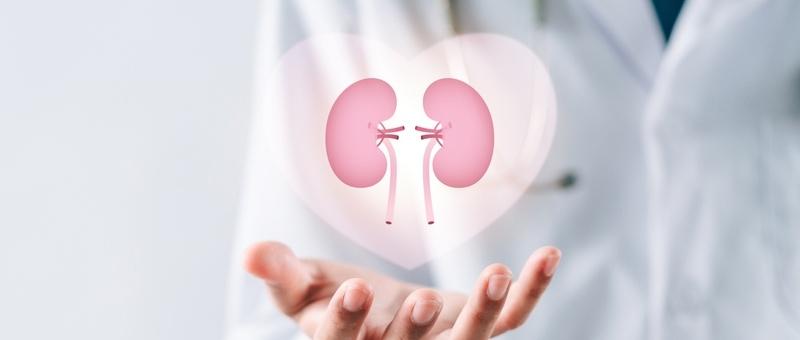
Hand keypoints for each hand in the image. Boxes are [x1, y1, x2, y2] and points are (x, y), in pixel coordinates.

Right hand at [245, 241, 559, 339]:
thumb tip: (251, 252)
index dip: (348, 323)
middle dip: (417, 330)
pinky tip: (549, 254)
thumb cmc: (334, 296)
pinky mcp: (478, 326)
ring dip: (482, 311)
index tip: (354, 288)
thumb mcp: (302, 283)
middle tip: (421, 301)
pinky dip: (532, 291)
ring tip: (497, 272)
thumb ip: (281, 271)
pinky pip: (511, 318)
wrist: (379, 309)